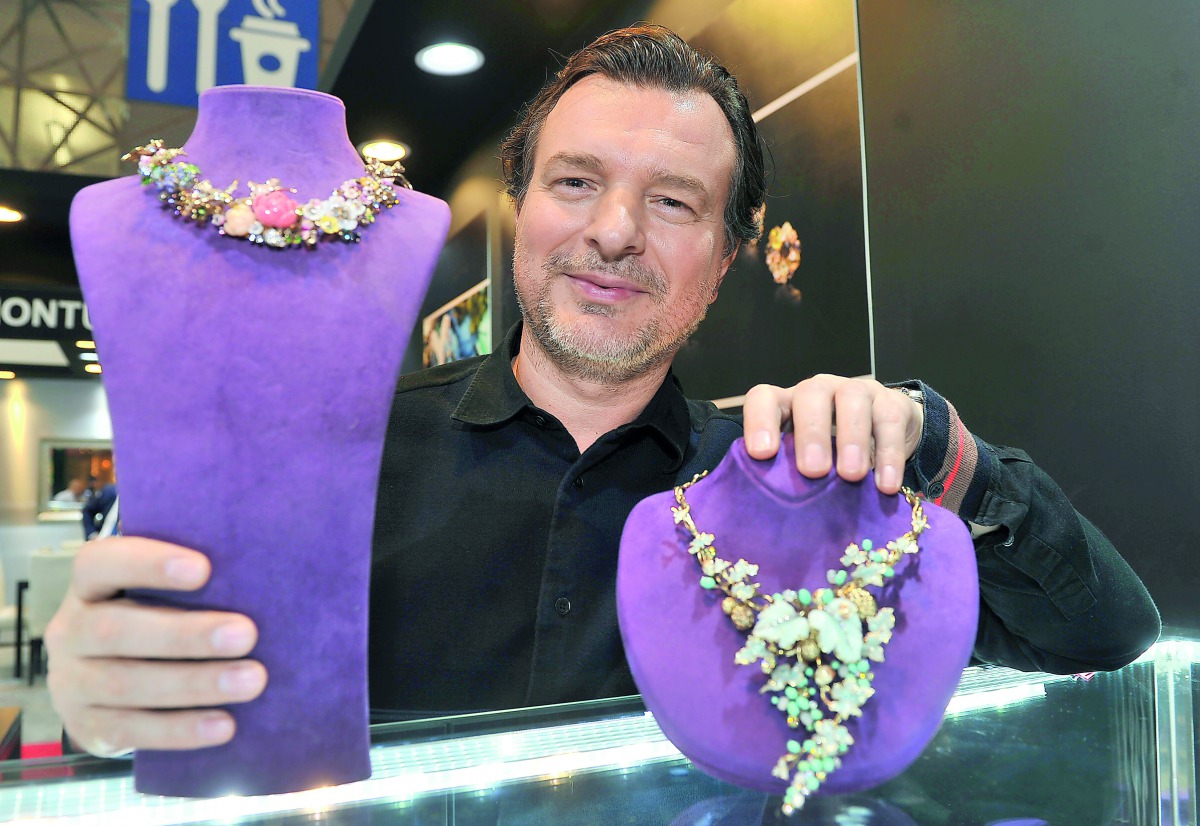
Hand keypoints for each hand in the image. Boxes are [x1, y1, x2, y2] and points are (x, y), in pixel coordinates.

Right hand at [45, 537, 266, 755]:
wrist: (111, 681)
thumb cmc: (156, 616)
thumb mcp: (162, 590)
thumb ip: (199, 576)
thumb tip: (265, 562)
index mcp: (89, 586)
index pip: (102, 563)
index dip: (148, 564)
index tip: (204, 569)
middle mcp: (70, 631)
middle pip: (116, 630)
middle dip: (186, 634)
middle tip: (247, 634)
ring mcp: (71, 682)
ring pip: (125, 684)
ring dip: (194, 683)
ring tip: (252, 680)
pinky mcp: (86, 726)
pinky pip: (129, 730)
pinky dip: (179, 729)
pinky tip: (224, 725)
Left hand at [741, 375, 923, 493]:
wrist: (885, 434)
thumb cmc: (830, 454)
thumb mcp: (805, 462)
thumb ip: (788, 475)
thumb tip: (773, 514)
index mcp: (788, 403)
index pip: (764, 398)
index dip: (759, 421)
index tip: (761, 454)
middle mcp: (820, 390)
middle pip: (811, 394)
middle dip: (811, 432)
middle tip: (812, 471)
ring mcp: (857, 392)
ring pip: (853, 399)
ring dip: (851, 437)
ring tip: (851, 475)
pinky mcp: (892, 404)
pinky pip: (890, 422)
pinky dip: (888, 455)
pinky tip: (885, 485)